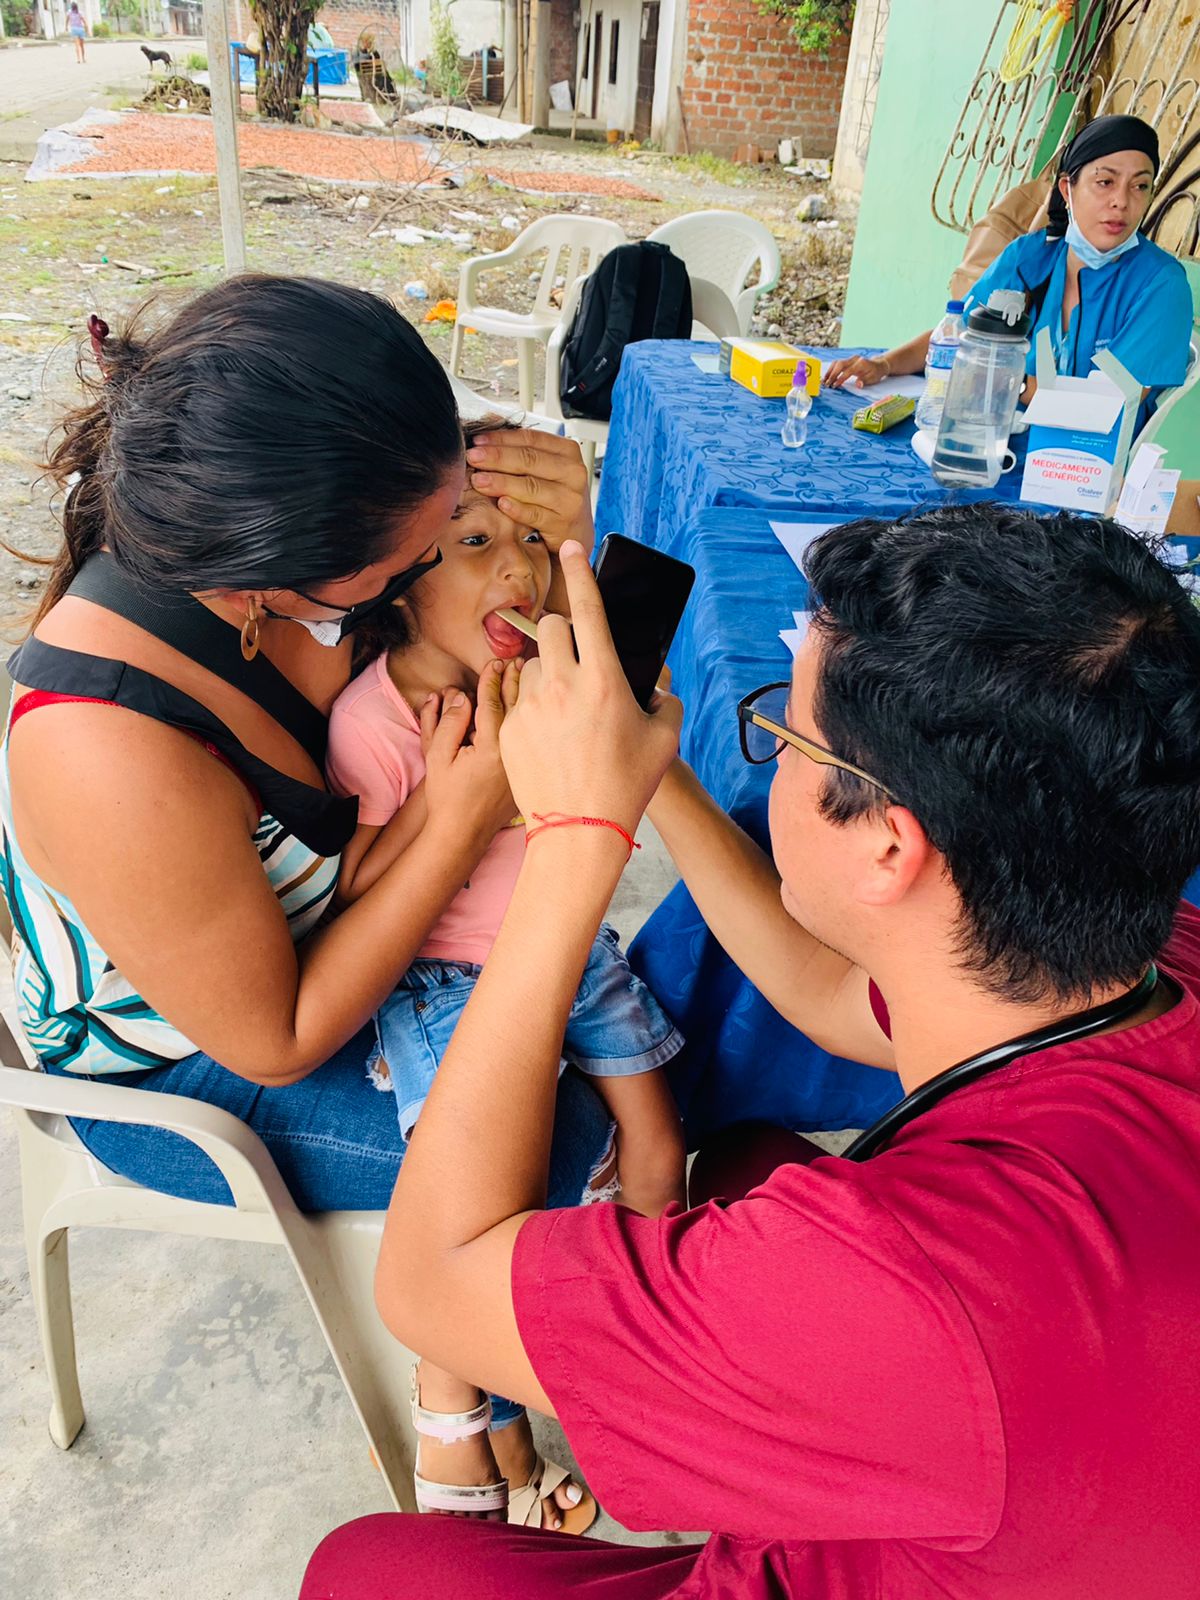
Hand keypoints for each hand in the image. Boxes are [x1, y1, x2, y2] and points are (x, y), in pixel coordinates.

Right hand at [421, 661, 521, 843]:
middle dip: (516, 682)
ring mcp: (524, 765)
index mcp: (492, 748)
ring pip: (530, 723)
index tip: (494, 662)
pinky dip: (533, 720)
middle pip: (518, 708)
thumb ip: (449, 723)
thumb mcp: (438, 757)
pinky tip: (533, 708)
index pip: (493, 704)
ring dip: (528, 697)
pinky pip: (533, 739)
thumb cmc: (447, 798)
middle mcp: (514, 755)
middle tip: (517, 661)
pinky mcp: (528, 773)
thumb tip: (462, 696)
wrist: (463, 834)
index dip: (492, 681)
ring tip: (528, 676)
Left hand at [464, 429, 593, 556]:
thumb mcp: (544, 468)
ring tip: (478, 480)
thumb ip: (520, 447)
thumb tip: (490, 418)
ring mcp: (570, 499)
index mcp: (567, 452)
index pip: (531, 439)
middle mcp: (573, 473)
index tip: (478, 440)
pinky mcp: (563, 523)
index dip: (502, 438)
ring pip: (531, 486)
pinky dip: (517, 508)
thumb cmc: (554, 497)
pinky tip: (501, 503)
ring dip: (501, 482)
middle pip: (530, 459)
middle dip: (497, 457)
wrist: (574, 533)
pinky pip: (535, 513)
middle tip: (473, 457)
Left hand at [499, 543, 680, 831]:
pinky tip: (550, 739)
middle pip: (548, 627)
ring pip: (532, 665)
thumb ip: (665, 702)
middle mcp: (563, 684)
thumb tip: (656, 689)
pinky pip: (519, 700)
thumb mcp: (664, 740)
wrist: (579, 831)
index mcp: (604, 679)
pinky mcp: (509, 727)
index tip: (571, 547)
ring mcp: (531, 705)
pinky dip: (535, 709)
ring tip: (565, 712)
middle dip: (560, 631)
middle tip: (574, 656)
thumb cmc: (625, 786)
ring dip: (548, 674)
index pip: (587, 608)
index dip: (579, 571)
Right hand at [823, 354, 889, 389]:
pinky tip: (827, 377)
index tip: (835, 385)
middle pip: (840, 364)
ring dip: (830, 372)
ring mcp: (850, 359)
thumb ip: (864, 381)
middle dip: (832, 374)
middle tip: (827, 384)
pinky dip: (831, 370)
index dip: (841, 378)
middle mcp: (854, 359)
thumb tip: (858, 385)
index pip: (848, 370)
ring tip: (824, 381)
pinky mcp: (847, 361)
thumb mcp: (873, 379)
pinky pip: (837, 364)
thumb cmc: (875, 373)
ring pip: (836, 363)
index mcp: (861, 363)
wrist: (878, 365)